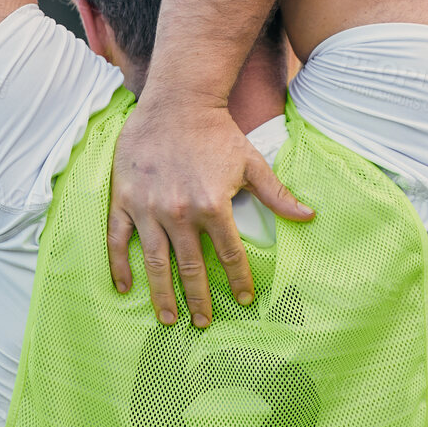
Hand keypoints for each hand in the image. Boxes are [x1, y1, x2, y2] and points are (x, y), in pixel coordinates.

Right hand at [108, 96, 313, 327]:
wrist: (176, 103)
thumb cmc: (216, 133)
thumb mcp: (252, 162)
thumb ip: (277, 194)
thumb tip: (309, 216)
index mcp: (213, 206)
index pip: (229, 254)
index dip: (238, 280)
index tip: (244, 300)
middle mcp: (179, 212)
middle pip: (190, 267)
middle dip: (198, 299)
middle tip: (202, 323)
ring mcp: (147, 208)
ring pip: (154, 262)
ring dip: (161, 294)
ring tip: (168, 319)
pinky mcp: (124, 199)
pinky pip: (118, 240)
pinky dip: (119, 266)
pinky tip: (125, 288)